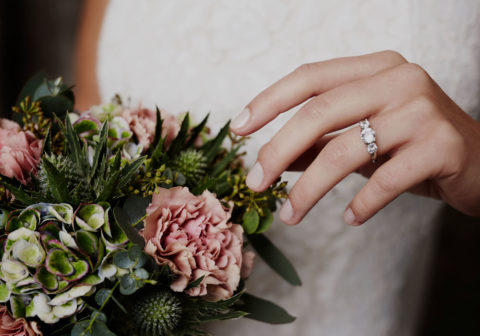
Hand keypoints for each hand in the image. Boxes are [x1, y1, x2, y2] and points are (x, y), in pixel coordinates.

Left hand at [230, 51, 479, 225]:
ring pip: (345, 150)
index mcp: (375, 68)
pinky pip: (385, 179)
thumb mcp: (363, 138)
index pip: (309, 77)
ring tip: (290, 215)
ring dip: (310, 189)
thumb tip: (273, 159)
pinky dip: (361, 204)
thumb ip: (320, 143)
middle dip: (278, 151)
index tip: (238, 128)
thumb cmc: (413, 146)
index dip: (268, 101)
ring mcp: (422, 110)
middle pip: (319, 113)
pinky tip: (349, 218)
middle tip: (256, 183)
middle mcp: (398, 79)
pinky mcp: (442, 145)